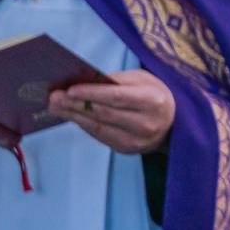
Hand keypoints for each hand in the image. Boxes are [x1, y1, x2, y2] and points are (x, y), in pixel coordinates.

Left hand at [49, 69, 174, 153]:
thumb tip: (87, 81)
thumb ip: (118, 80)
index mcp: (153, 100)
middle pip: (104, 113)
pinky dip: (83, 125)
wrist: (175, 125)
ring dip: (74, 116)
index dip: (92, 94)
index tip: (70, 89)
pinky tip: (71, 116)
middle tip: (54, 97)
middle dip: (76, 105)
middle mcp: (146, 123)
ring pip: (98, 127)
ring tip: (55, 106)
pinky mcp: (127, 149)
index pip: (118, 97)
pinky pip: (100, 135)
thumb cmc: (156, 95)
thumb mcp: (144, 80)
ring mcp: (136, 140)